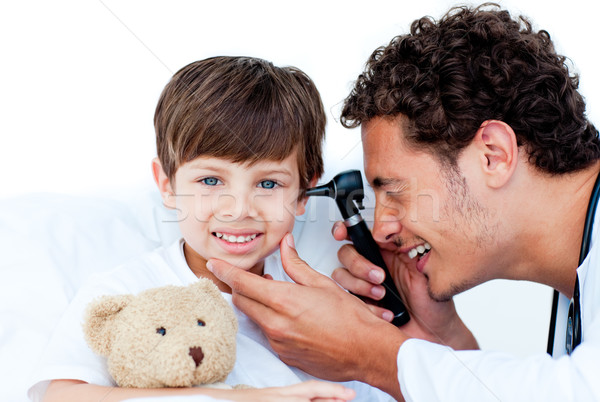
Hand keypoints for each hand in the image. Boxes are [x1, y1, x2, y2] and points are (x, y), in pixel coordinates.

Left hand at [208, 233, 405, 399]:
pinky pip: (267, 334)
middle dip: (241, 288)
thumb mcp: (323, 283)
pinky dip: (270, 322)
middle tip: (251, 279)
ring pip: (253, 318)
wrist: (365, 351)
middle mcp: (276, 324)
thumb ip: (296, 264)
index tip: (215, 265)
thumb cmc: (350, 320)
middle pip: (242, 302)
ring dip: (258, 305)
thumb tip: (286, 246)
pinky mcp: (283, 355)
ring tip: (277, 297)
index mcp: (285, 301)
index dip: (226, 272)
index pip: (243, 283)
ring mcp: (278, 342)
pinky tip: (287, 317)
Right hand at [331, 222, 477, 349]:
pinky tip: (384, 312)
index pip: (362, 233)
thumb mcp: (424, 268)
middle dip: (358, 265)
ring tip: (382, 295)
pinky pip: (346, 300)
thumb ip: (407, 245)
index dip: (346, 229)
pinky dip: (365, 306)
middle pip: (347, 253)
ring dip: (360, 286)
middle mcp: (374, 266)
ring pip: (342, 276)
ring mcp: (365, 286)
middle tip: (379, 277)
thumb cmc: (434, 304)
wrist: (433, 335)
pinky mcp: (360, 305)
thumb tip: (391, 227)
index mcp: (388, 251)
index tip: (342, 233)